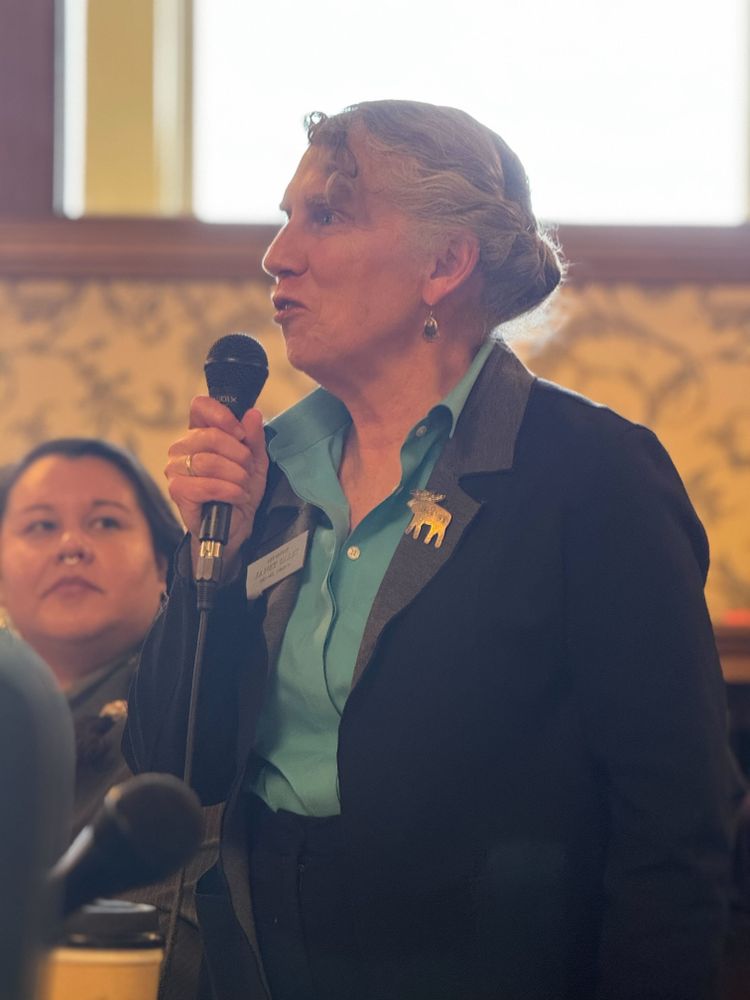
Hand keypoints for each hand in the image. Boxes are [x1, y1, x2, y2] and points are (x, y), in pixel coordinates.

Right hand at [165, 396, 268, 575]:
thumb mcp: (255, 462)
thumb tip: (252, 414)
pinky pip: (206, 485)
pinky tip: (236, 496)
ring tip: (243, 485)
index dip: (222, 416)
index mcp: (199, 433)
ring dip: (236, 475)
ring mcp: (176, 469)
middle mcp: (182, 448)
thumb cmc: (240, 490)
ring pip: (209, 461)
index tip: (241, 433)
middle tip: (247, 469)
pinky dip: (228, 491)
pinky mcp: (177, 491)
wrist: (235, 526)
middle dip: (238, 454)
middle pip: (210, 436)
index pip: (201, 407)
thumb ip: (254, 437)